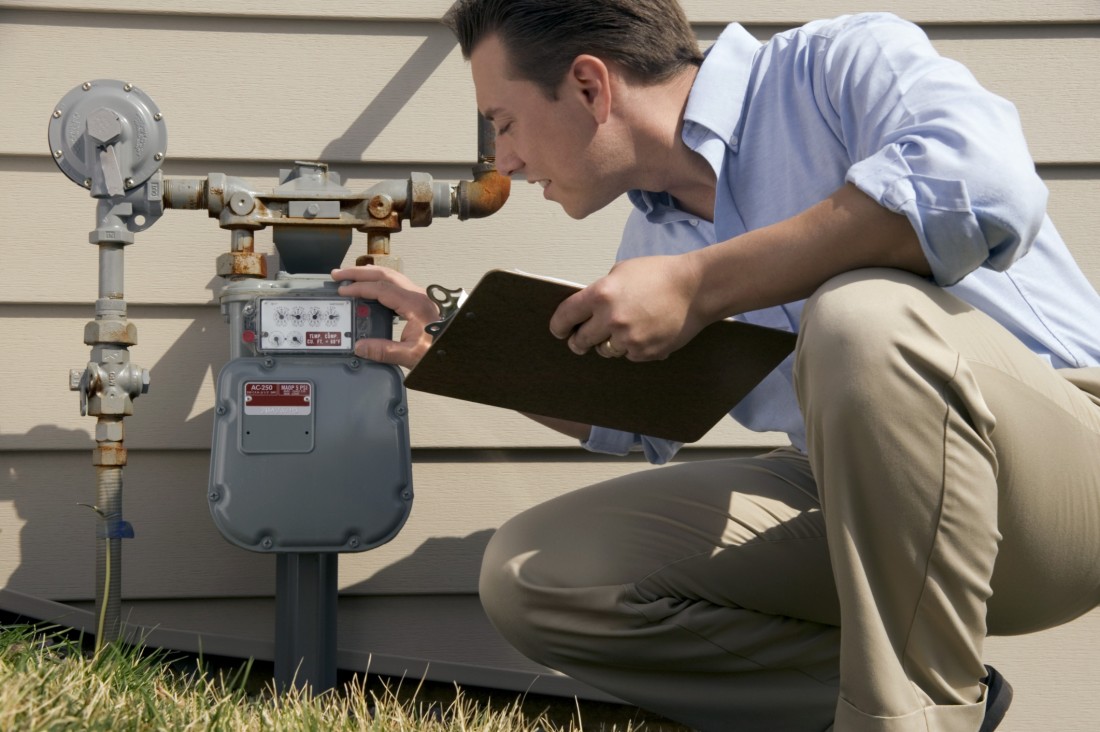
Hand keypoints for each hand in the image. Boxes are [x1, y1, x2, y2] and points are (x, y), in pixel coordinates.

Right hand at [331, 265, 437, 368]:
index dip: (359, 288)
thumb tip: (360, 346)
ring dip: (369, 275)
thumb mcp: (411, 356)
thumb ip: (384, 351)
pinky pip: (396, 286)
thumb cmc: (441, 350)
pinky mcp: (420, 303)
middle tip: (339, 274)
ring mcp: (420, 297)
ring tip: (350, 278)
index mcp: (414, 304)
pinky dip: (379, 283)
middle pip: (384, 274)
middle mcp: (418, 295)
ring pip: (391, 277)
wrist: (462, 350)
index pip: (380, 288)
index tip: (343, 291)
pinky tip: (371, 290)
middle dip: (359, 272)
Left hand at [548, 253, 705, 360]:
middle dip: (579, 341)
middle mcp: (611, 319)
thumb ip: (600, 291)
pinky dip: (632, 348)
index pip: (566, 316)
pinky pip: (628, 355)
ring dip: (609, 343)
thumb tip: (586, 310)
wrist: (696, 289)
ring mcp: (628, 339)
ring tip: (625, 329)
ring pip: (605, 351)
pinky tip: (645, 332)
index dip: (559, 326)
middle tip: (580, 340)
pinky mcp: (644, 352)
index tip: (559, 331)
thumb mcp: (621, 271)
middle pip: (581, 341)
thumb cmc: (660, 275)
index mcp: (601, 295)